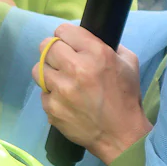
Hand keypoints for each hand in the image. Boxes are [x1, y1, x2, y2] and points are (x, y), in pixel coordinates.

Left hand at [35, 24, 151, 164]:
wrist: (120, 135)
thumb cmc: (126, 97)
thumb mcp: (128, 63)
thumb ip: (108, 45)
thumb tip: (86, 37)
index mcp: (96, 54)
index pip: (63, 30)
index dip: (66, 36)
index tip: (69, 44)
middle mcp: (76, 68)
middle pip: (46, 46)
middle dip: (55, 52)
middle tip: (64, 61)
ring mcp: (61, 89)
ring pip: (38, 68)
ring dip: (49, 72)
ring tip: (63, 80)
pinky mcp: (51, 107)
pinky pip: (43, 92)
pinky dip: (52, 94)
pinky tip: (65, 100)